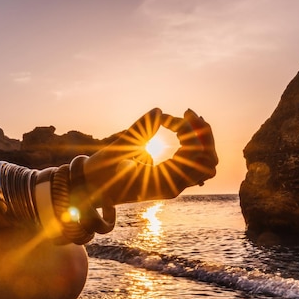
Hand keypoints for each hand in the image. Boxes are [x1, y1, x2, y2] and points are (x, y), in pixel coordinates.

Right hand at [83, 108, 217, 204]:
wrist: (90, 188)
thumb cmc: (100, 171)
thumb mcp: (116, 150)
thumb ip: (137, 131)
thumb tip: (159, 110)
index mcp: (165, 185)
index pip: (199, 158)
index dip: (196, 132)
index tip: (182, 113)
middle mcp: (174, 187)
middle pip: (209, 161)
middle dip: (203, 135)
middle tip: (186, 113)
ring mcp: (173, 183)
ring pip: (204, 162)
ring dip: (199, 140)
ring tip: (184, 119)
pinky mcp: (169, 178)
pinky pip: (192, 162)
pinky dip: (191, 143)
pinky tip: (176, 127)